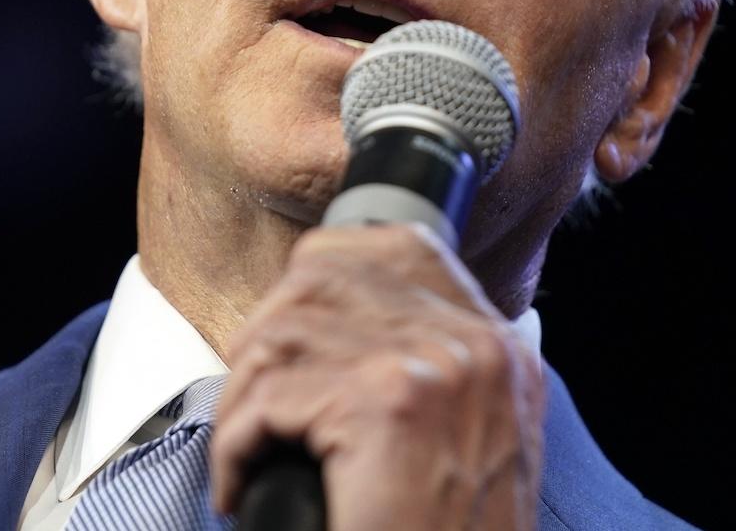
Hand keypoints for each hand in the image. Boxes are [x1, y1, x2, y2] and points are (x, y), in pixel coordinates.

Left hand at [211, 223, 545, 529]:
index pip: (399, 245)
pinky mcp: (390, 403)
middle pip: (326, 275)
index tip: (285, 338)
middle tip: (254, 407)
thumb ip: (427, 374)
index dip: (320, 277)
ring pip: (284, 333)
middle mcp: (478, 346)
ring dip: (243, 397)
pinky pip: (268, 398)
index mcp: (500, 350)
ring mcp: (438, 368)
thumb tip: (322, 316)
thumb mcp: (466, 448)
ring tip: (248, 449)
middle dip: (266, 340)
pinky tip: (244, 488)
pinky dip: (236, 448)